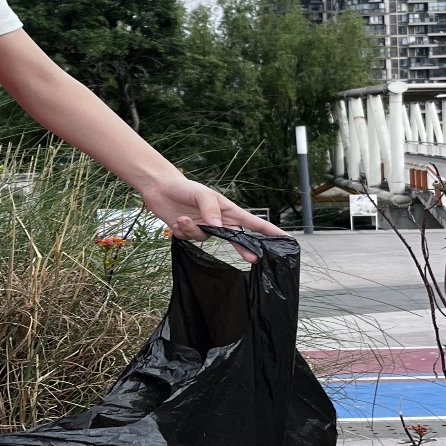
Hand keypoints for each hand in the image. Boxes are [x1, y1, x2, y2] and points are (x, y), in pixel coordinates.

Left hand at [137, 175, 286, 263]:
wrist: (160, 188)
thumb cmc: (184, 187)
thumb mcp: (201, 193)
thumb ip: (211, 209)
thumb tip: (218, 227)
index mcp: (227, 210)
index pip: (253, 222)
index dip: (269, 231)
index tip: (285, 240)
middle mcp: (218, 221)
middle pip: (236, 239)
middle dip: (244, 249)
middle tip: (253, 259)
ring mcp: (205, 228)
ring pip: (205, 239)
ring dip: (193, 231)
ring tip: (182, 218)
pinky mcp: (189, 233)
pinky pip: (190, 240)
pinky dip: (182, 232)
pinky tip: (176, 222)